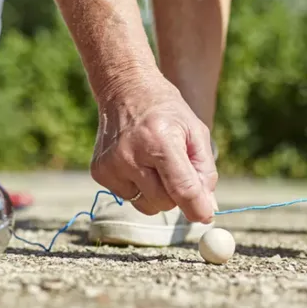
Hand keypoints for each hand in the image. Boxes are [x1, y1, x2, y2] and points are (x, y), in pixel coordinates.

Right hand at [90, 69, 217, 223]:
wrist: (126, 90)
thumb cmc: (167, 112)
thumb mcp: (196, 132)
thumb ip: (205, 172)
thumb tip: (207, 209)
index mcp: (160, 141)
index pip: (181, 188)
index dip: (197, 208)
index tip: (206, 217)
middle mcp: (131, 155)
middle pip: (165, 202)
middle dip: (177, 195)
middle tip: (178, 171)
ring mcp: (111, 165)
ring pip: (146, 205)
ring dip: (157, 194)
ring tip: (156, 164)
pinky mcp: (99, 172)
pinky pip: (128, 198)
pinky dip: (139, 187)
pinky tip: (138, 163)